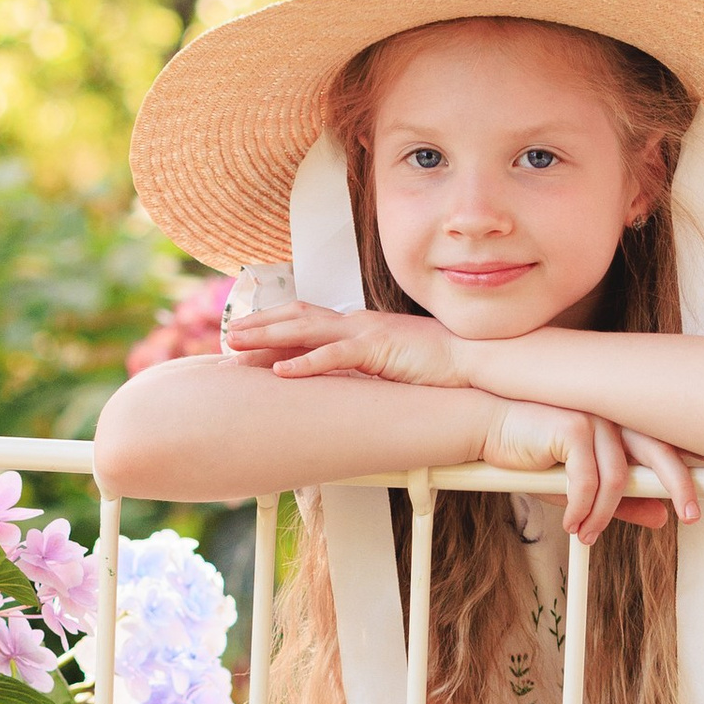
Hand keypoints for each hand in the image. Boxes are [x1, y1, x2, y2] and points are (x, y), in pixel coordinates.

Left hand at [223, 300, 468, 390]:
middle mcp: (357, 323)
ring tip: (237, 347)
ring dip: (268, 337)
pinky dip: (305, 363)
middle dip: (259, 325)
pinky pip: (334, 355)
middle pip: (297, 317)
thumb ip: (366, 369)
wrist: (475, 358)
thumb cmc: (439, 365)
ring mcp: (366, 333)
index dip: (274, 327)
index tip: (247, 339)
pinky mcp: (379, 349)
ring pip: (306, 330)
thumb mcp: (392, 366)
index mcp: (360, 326)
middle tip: (227, 336)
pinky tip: (280, 371)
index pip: (308, 322)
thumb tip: (347, 385)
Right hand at [485, 402, 698, 542]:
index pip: (665, 448)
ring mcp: (596, 418)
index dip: (686, 472)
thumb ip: (622, 502)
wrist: (489, 432)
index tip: (698, 502)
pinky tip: (569, 521)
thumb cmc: (533, 456)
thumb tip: (661, 518)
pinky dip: (580, 508)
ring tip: (585, 533)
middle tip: (689, 517)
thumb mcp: (584, 490)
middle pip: (660, 453)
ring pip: (619, 479)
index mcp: (622, 427)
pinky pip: (589, 480)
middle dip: (679, 485)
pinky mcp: (574, 426)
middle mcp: (614, 418)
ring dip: (604, 516)